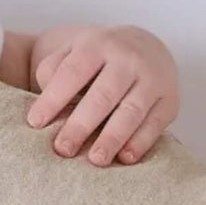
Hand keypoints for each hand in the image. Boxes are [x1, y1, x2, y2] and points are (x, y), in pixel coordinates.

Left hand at [25, 25, 179, 166]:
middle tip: (62, 150)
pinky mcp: (170, 100)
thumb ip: (53, 70)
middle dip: (81, 125)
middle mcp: (128, 59)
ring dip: (112, 138)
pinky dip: (140, 142)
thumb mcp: (73, 51)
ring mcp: (152, 79)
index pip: (72, 73)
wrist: (146, 46)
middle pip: (103, 95)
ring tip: (95, 160)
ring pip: (131, 111)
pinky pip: (155, 124)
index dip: (53, 99)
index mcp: (98, 45)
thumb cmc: (99, 58)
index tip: (35, 124)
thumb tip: (45, 105)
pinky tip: (125, 158)